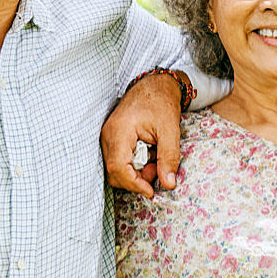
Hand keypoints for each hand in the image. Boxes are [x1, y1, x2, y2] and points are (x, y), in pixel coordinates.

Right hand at [101, 72, 184, 196]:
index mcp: (119, 132)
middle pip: (114, 172)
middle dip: (136, 179)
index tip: (151, 191)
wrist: (154, 85)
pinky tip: (148, 154)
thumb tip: (168, 184)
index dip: (134, 184)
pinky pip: (118, 160)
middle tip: (157, 170)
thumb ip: (169, 157)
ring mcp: (106, 137)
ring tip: (155, 159)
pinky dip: (133, 163)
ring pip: (115, 168)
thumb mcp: (170, 130)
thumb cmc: (161, 103)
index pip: (118, 168)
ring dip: (136, 171)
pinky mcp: (111, 139)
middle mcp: (107, 136)